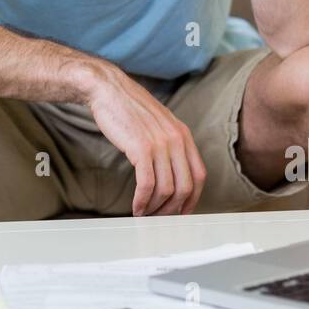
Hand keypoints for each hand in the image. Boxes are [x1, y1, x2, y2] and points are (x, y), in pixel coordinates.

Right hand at [77, 62, 208, 215]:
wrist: (109, 89)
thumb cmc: (129, 109)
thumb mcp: (159, 124)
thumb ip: (169, 145)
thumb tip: (171, 176)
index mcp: (183, 135)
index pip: (199, 176)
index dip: (192, 199)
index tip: (181, 212)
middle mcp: (176, 140)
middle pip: (185, 187)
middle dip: (173, 209)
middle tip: (159, 219)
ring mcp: (160, 144)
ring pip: (167, 189)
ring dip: (156, 209)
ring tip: (145, 214)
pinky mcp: (141, 148)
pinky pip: (147, 184)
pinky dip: (142, 201)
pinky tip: (136, 207)